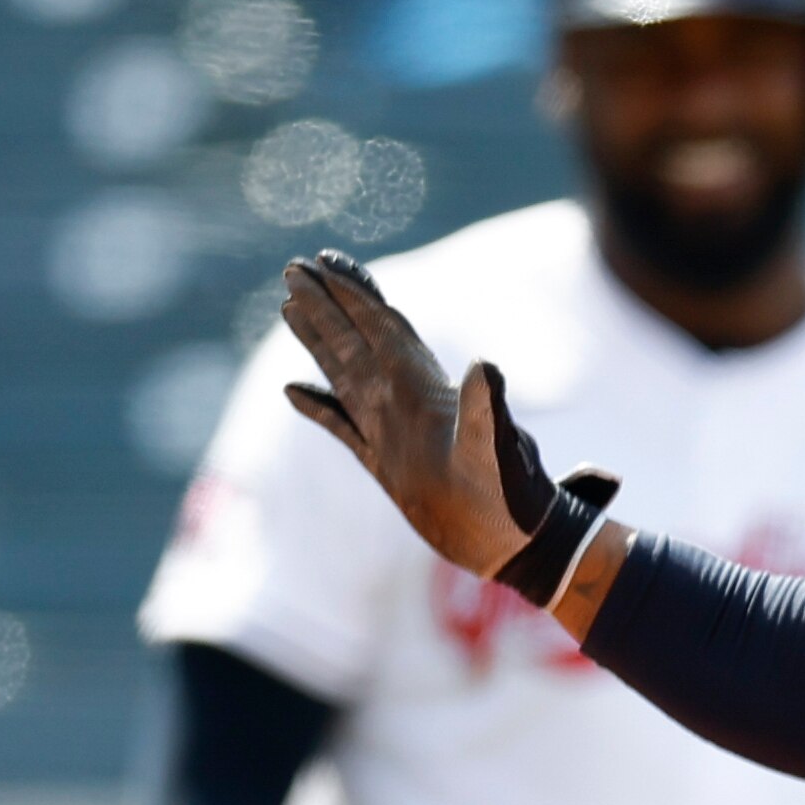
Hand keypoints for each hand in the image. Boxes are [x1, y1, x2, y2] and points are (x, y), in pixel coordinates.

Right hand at [277, 252, 619, 599]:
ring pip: (345, 373)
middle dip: (328, 303)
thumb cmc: (510, 496)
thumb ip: (488, 408)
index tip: (324, 261)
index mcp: (424, 388)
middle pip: (357, 339)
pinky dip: (318, 407)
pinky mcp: (386, 464)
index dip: (355, 293)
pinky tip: (293, 390)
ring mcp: (393, 430)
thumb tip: (486, 366)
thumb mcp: (498, 448)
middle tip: (294, 269)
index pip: (382, 327)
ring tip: (290, 308)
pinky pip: (343, 426)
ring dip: (319, 341)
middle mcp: (405, 401)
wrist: (514, 542)